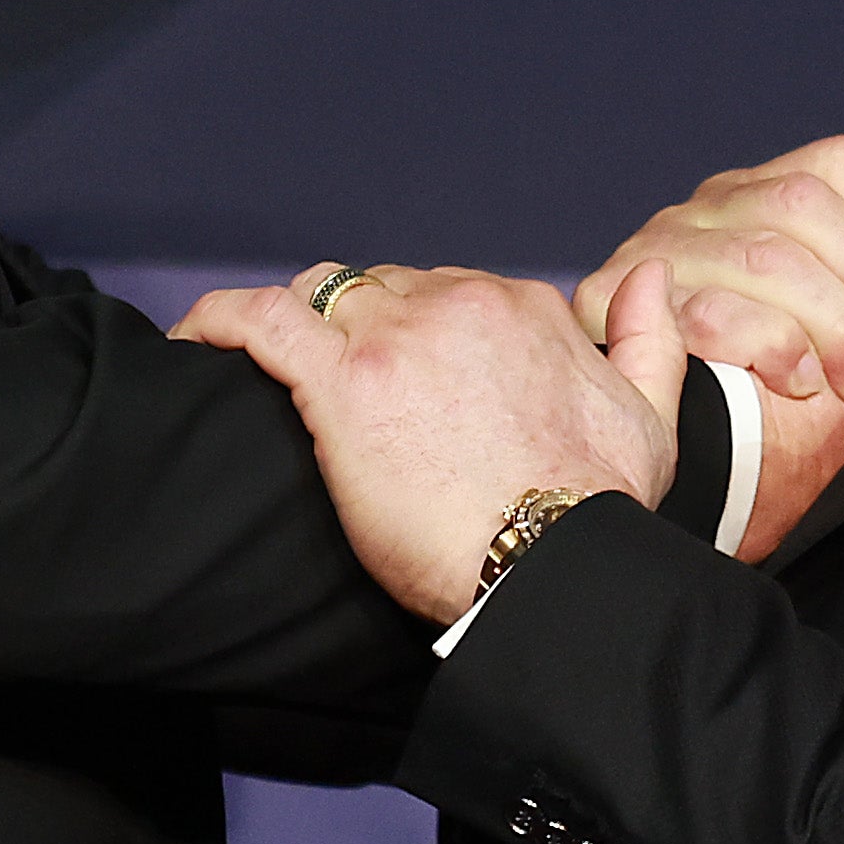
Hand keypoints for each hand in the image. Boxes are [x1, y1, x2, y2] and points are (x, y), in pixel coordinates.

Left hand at [177, 261, 686, 624]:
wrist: (553, 569)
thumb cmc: (599, 513)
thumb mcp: (652, 419)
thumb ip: (649, 338)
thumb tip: (648, 274)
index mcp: (521, 308)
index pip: (445, 292)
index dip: (418, 332)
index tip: (402, 378)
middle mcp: (458, 303)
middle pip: (379, 292)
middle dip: (359, 330)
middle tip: (344, 395)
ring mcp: (396, 336)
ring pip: (323, 297)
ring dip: (299, 326)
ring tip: (264, 367)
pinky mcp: (342, 380)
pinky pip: (260, 320)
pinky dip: (219, 320)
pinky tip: (192, 340)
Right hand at [576, 135, 843, 407]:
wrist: (696, 480)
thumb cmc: (786, 403)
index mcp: (766, 200)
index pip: (837, 164)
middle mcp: (708, 211)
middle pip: (801, 201)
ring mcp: (658, 250)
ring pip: (763, 255)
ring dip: (831, 327)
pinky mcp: (615, 303)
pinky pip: (709, 310)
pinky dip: (770, 348)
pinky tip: (794, 383)